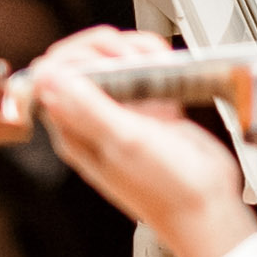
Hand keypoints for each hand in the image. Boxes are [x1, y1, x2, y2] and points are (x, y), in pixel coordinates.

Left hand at [14, 28, 256, 256]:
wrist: (209, 208)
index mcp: (73, 130)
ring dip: (134, 51)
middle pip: (81, 62)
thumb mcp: (124, 142)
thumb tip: (47, 77)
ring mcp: (122, 114)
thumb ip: (85, 107)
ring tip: (156, 65)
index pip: (50, 77)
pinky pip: (144, 72)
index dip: (74, 56)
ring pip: (114, 62)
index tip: (106, 57)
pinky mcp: (150, 110)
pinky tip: (169, 71)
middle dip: (106, 48)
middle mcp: (92, 121)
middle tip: (132, 57)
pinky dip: (156, 62)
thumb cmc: (167, 189)